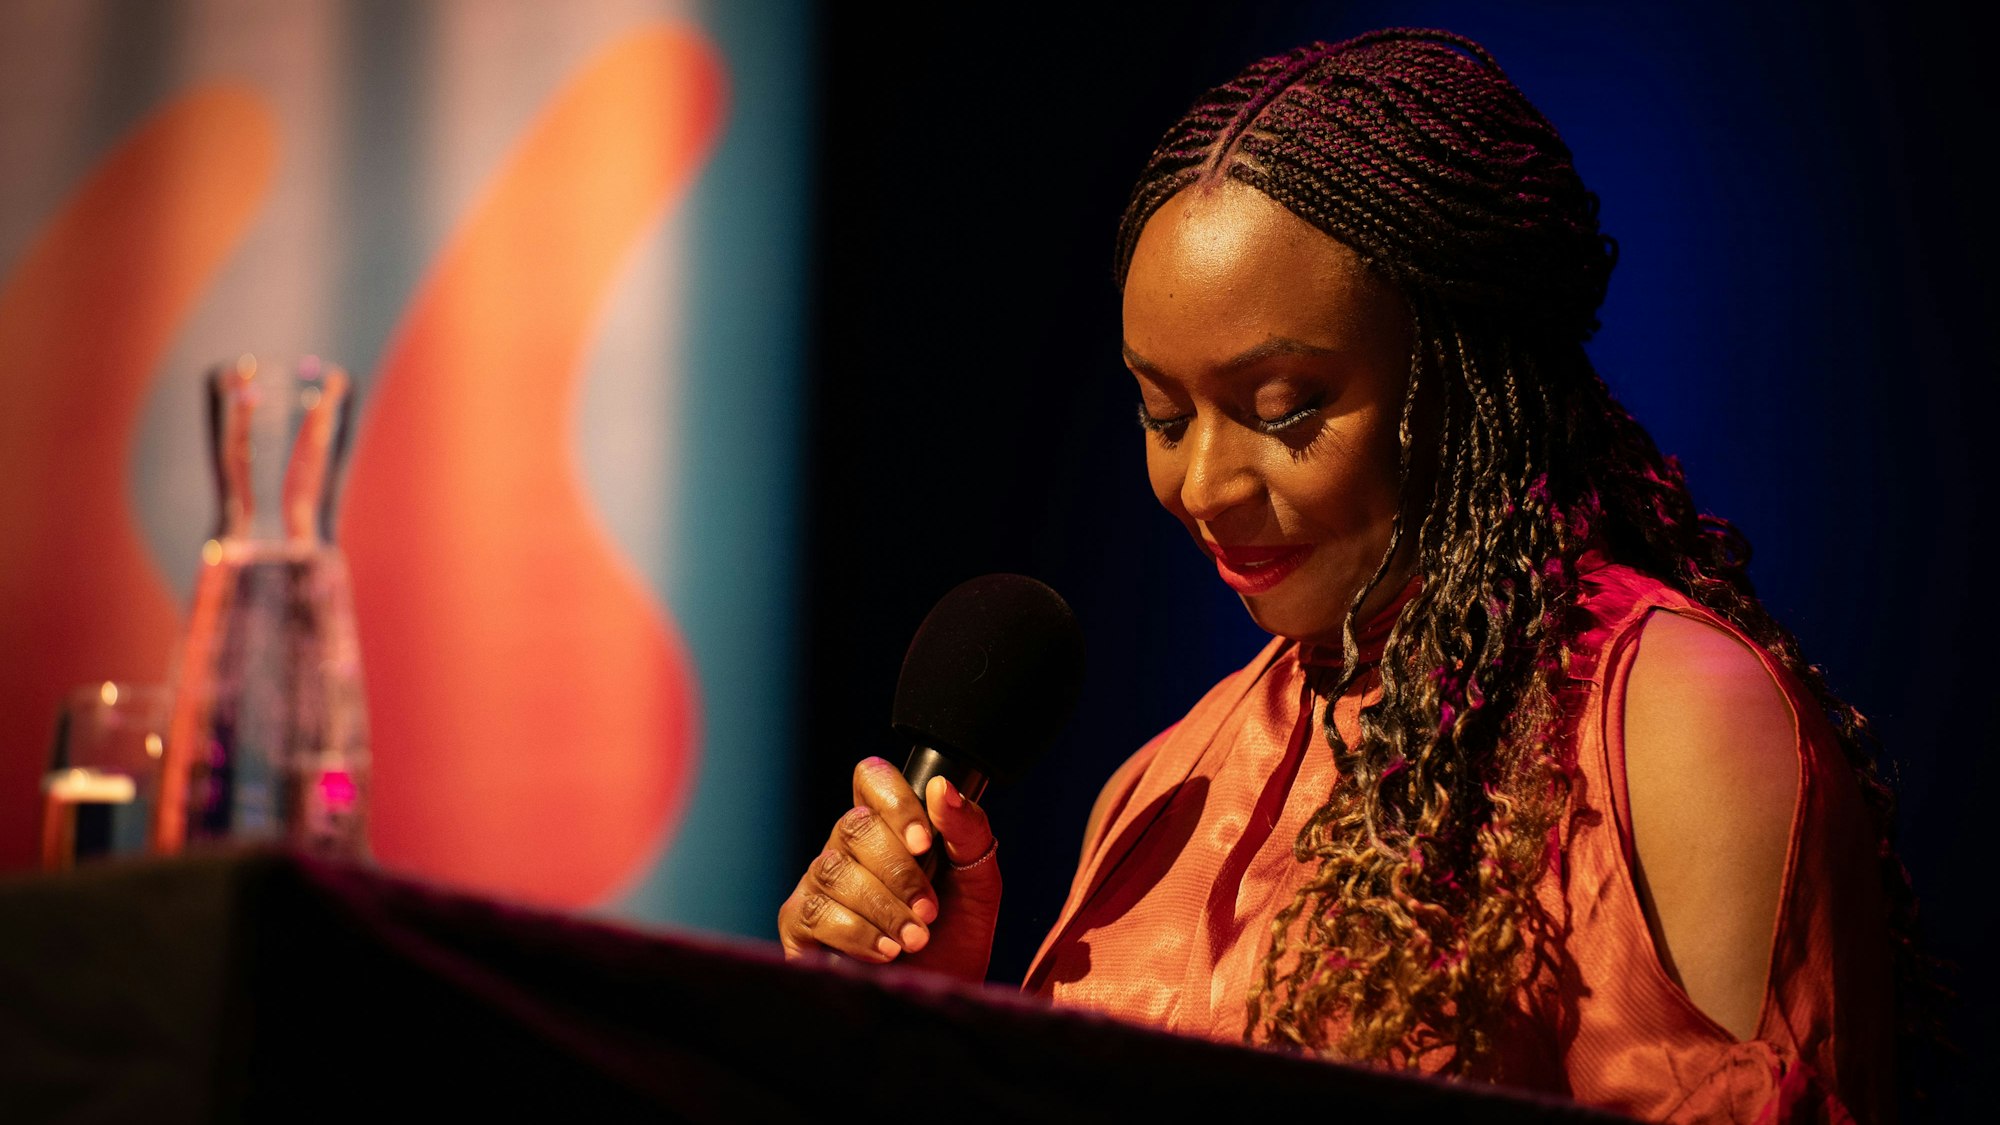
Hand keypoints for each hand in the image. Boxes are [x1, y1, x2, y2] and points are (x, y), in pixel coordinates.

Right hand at [778, 756, 1000, 982]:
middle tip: (929, 912)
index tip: (925, 843)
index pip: (872, 778)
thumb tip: (941, 789)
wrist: (943, 996)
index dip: (895, 802)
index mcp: (889, 825)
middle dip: (899, 872)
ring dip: (883, 907)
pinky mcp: (799, 924)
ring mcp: (818, 882)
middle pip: (855, 826)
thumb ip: (968, 831)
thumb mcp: (979, 881)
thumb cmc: (958, 935)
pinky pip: (817, 912)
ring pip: (834, 869)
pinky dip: (858, 933)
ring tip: (915, 940)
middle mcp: (847, 846)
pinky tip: (885, 952)